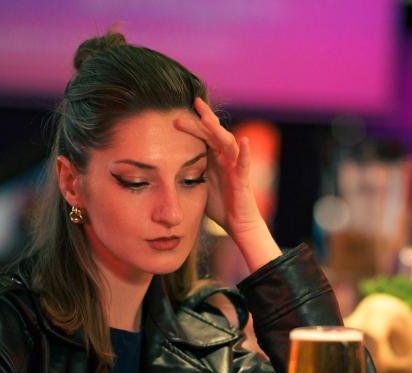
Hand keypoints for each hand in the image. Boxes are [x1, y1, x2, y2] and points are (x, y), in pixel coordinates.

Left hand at [174, 98, 261, 236]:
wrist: (238, 225)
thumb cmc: (221, 206)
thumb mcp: (199, 184)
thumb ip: (190, 171)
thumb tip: (167, 165)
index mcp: (215, 159)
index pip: (205, 135)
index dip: (195, 122)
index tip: (180, 110)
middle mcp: (226, 159)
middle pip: (215, 134)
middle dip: (202, 121)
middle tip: (188, 108)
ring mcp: (236, 168)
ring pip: (228, 143)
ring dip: (218, 130)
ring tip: (208, 119)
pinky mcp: (243, 181)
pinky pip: (244, 165)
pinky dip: (245, 153)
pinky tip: (244, 141)